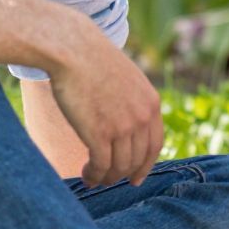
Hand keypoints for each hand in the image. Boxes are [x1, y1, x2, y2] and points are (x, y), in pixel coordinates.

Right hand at [47, 20, 164, 186]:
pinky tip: (86, 175)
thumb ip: (133, 101)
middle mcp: (142, 117)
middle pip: (136, 159)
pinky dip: (94, 175)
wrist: (73, 49)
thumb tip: (128, 126)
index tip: (136, 178)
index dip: (145, 165)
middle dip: (122, 174)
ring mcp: (122, 127)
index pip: (155, 145)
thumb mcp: (126, 78)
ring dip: (106, 177)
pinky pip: (101, 166)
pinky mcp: (99, 134)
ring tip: (94, 178)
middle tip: (108, 179)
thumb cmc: (92, 61)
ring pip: (119, 167)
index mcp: (152, 103)